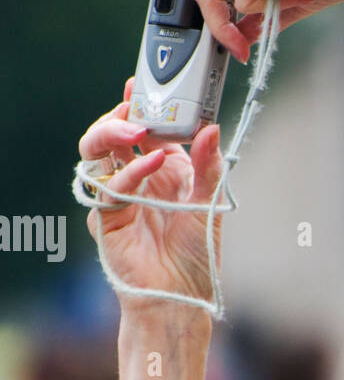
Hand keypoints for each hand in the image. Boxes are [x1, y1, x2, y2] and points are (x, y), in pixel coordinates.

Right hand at [79, 77, 224, 314]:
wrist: (181, 295)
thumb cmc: (195, 253)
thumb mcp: (210, 201)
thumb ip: (210, 165)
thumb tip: (212, 127)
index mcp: (161, 169)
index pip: (142, 129)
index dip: (139, 105)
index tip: (141, 84)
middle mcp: (135, 179)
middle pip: (111, 135)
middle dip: (120, 115)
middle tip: (135, 104)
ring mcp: (117, 197)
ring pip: (96, 154)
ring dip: (111, 134)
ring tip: (135, 127)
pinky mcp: (107, 218)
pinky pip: (109, 188)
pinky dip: (129, 173)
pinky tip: (152, 163)